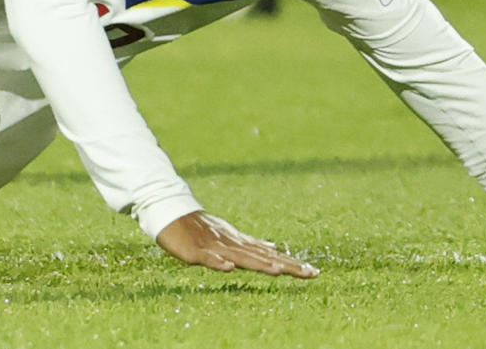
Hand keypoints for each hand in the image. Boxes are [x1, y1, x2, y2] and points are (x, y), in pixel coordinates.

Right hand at [154, 210, 318, 277]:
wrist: (171, 212)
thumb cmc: (200, 227)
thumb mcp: (230, 236)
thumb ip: (252, 244)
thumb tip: (274, 246)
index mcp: (241, 243)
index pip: (271, 254)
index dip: (292, 263)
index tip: (314, 271)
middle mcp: (233, 244)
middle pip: (263, 257)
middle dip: (287, 265)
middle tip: (311, 273)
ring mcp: (215, 246)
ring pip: (240, 257)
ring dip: (259, 264)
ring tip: (278, 270)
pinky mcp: (196, 251)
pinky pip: (208, 258)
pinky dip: (219, 263)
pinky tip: (229, 268)